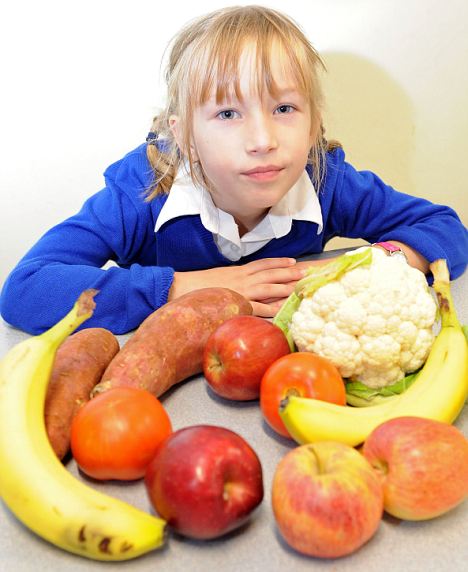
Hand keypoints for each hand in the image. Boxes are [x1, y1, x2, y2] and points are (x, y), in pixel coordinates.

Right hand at [169, 258, 309, 317]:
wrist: (181, 288)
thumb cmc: (199, 285)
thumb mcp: (220, 278)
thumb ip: (234, 279)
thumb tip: (242, 285)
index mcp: (238, 271)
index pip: (263, 264)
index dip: (279, 263)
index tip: (293, 262)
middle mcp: (243, 278)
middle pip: (271, 274)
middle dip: (290, 273)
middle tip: (307, 273)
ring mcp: (240, 291)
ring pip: (268, 288)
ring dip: (285, 287)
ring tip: (300, 287)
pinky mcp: (236, 303)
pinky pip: (257, 307)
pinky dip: (270, 308)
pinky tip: (282, 310)